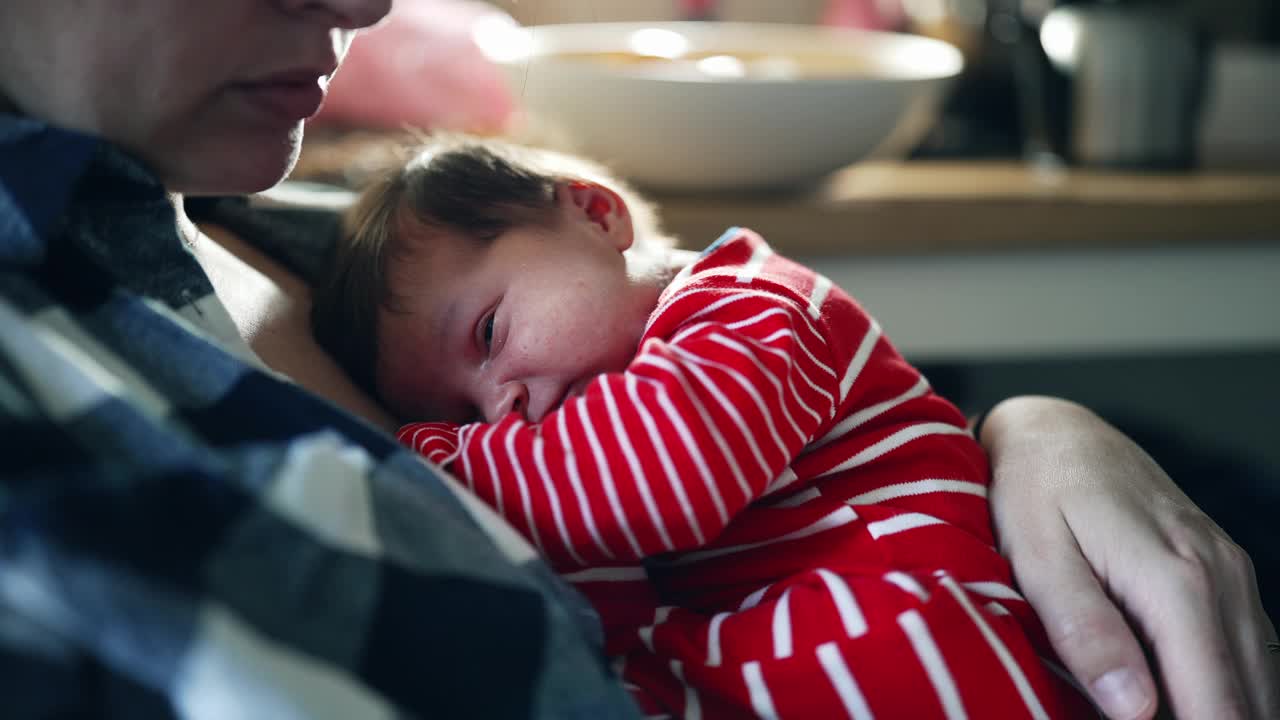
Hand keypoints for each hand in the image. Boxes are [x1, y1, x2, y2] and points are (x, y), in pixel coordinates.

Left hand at [981, 396, 1278, 719]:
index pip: (1216, 702)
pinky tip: (1176, 692)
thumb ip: (1085, 631)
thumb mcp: (1036, 559)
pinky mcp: (1226, 572)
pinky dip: (1224, 683)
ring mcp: (1231, 572)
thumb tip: (1136, 710)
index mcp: (1177, 581)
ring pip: (1258, 678)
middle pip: (1247, 699)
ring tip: (1149, 706)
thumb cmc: (1033, 492)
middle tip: (1133, 717)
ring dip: (1218, 706)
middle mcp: (1221, 576)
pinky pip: (1249, 648)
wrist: (1055, 432)